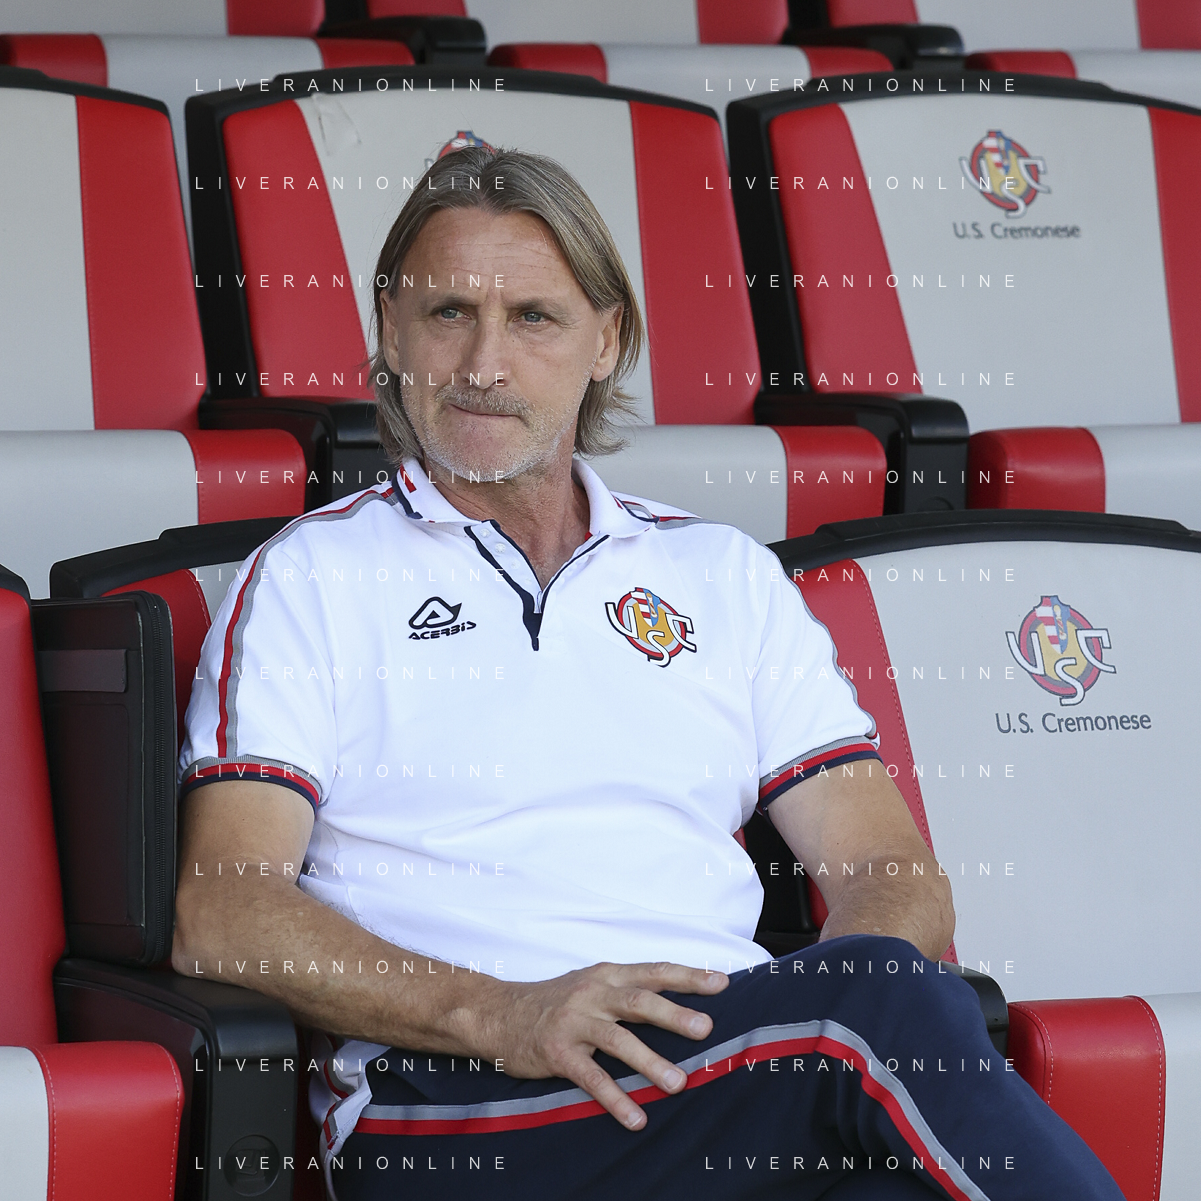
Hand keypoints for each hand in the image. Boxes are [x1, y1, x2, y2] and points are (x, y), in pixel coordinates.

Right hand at [478, 961, 728, 1129]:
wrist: (499, 1013)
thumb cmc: (555, 1001)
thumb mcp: (591, 984)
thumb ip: (627, 991)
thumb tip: (677, 1003)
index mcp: (607, 975)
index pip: (653, 971)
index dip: (687, 976)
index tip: (721, 983)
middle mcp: (593, 994)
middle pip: (639, 1001)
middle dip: (674, 1013)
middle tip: (705, 1028)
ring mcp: (575, 1022)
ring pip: (618, 1040)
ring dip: (650, 1062)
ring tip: (678, 1083)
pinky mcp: (558, 1053)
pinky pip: (591, 1078)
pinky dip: (615, 1099)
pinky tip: (636, 1118)